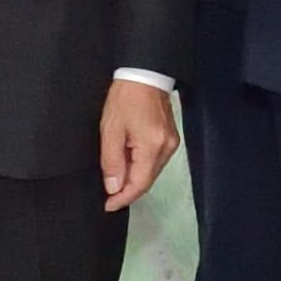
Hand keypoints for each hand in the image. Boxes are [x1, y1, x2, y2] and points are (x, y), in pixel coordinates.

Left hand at [100, 75, 179, 212]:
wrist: (144, 75)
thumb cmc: (125, 99)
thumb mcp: (111, 130)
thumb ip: (112, 161)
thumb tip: (114, 187)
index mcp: (152, 146)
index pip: (139, 183)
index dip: (123, 198)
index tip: (108, 205)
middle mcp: (166, 148)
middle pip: (147, 180)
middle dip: (128, 191)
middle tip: (109, 196)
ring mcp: (171, 143)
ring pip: (152, 172)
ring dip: (134, 179)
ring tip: (116, 181)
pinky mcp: (171, 138)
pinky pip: (155, 162)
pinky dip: (141, 168)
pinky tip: (129, 166)